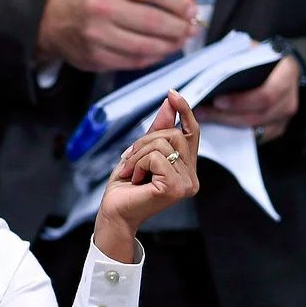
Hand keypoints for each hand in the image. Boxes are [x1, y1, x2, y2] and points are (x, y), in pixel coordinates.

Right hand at [36, 0, 198, 71]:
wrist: (52, 21)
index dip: (179, 3)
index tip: (192, 9)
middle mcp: (102, 8)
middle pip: (153, 21)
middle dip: (179, 27)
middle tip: (191, 29)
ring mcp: (98, 36)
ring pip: (145, 45)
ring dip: (169, 46)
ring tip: (180, 41)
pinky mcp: (97, 58)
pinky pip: (133, 61)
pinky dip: (152, 57)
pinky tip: (161, 52)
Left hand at [95, 89, 199, 261]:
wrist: (114, 212)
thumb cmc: (126, 187)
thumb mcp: (141, 151)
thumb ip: (158, 129)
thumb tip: (170, 102)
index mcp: (187, 169)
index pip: (192, 133)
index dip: (184, 111)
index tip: (172, 93)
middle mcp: (192, 178)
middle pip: (173, 134)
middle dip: (145, 141)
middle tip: (130, 159)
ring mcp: (186, 184)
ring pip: (163, 144)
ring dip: (139, 154)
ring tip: (132, 172)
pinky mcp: (176, 188)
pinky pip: (156, 157)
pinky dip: (139, 164)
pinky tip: (135, 179)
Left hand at [194, 55, 300, 143]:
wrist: (276, 67)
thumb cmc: (259, 57)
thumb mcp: (249, 49)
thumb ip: (233, 58)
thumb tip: (206, 74)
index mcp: (286, 73)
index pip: (266, 94)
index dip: (240, 101)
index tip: (216, 101)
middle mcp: (289, 98)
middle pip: (257, 116)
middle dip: (226, 116)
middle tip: (202, 112)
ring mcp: (283, 117)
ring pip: (253, 129)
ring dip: (226, 125)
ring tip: (203, 117)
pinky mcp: (275, 128)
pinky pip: (253, 136)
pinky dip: (233, 133)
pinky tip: (214, 125)